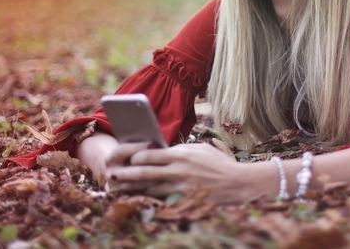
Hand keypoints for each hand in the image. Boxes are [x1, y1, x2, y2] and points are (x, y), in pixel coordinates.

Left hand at [105, 142, 254, 203]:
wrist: (237, 181)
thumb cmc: (219, 163)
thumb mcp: (199, 149)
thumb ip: (180, 150)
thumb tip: (164, 151)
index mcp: (180, 154)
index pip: (150, 154)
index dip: (136, 157)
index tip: (129, 158)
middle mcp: (177, 170)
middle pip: (145, 173)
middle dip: (127, 175)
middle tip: (113, 176)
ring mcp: (180, 187)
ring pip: (150, 189)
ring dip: (133, 190)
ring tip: (119, 191)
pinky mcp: (184, 200)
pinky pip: (162, 201)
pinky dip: (149, 200)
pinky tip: (139, 201)